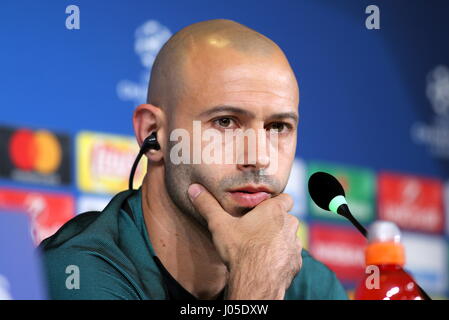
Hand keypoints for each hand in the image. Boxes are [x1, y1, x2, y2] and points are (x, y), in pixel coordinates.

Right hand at [187, 183, 301, 299]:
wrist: (256, 282)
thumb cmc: (240, 250)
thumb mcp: (219, 225)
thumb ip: (207, 205)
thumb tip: (194, 189)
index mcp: (274, 211)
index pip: (285, 198)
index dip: (275, 202)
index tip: (263, 209)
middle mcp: (289, 224)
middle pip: (285, 218)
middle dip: (274, 223)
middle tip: (256, 230)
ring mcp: (295, 244)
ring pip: (289, 237)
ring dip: (278, 240)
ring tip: (260, 248)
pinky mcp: (296, 262)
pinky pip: (290, 256)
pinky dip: (281, 258)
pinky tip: (266, 263)